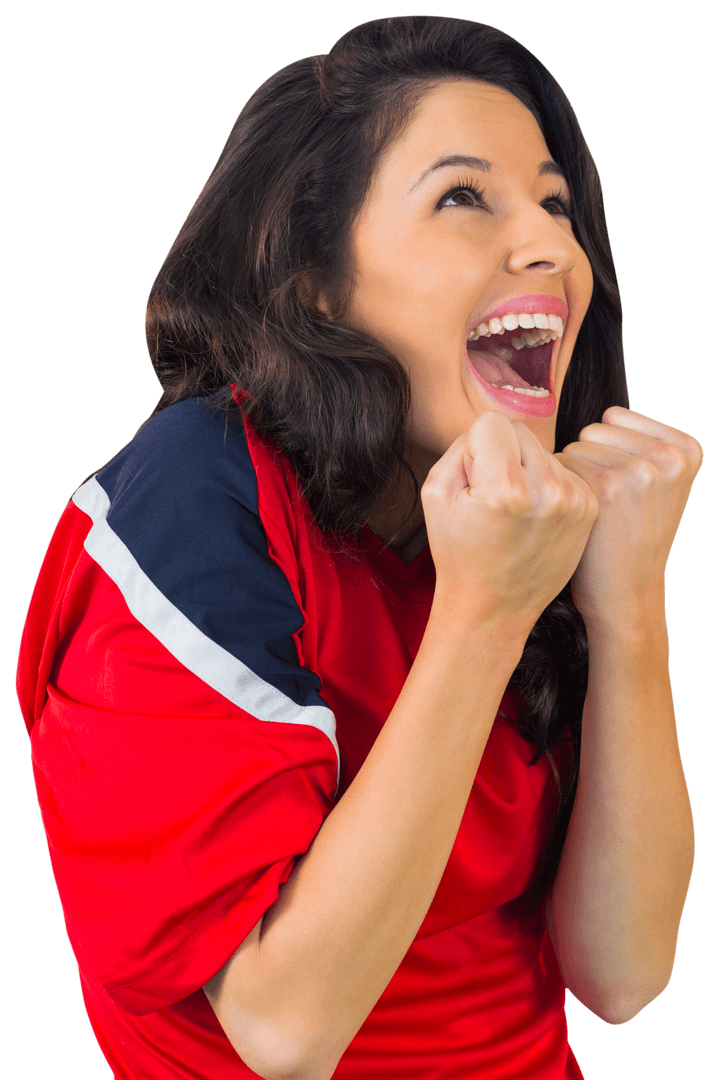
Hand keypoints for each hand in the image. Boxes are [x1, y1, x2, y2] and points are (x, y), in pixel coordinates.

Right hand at [421, 411, 597, 629]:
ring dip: (528, 469)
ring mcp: (574, 500)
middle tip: (494, 498)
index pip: (492, 422)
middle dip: (503, 455)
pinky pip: (564, 470)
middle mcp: (547, 491)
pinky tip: (536, 517)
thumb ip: (460, 446)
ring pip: (545, 450)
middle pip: (521, 432)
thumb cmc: (460, 552)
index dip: (474, 448)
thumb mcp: (436, 494)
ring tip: (516, 511)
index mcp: (505, 488)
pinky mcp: (589, 508)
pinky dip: (549, 485)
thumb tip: (493, 429)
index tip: (474, 482)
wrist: (494, 606)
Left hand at [554, 406, 703, 626]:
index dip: (607, 453)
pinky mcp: (609, 486)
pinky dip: (561, 488)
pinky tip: (580, 515)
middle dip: (590, 463)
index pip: (614, 418)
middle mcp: (670, 457)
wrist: (625, 592)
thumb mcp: (658, 485)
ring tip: (597, 512)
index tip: (624, 491)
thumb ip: (642, 444)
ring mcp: (642, 470)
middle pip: (593, 430)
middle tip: (608, 507)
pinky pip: (561, 464)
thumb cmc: (629, 536)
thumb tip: (605, 412)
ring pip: (575, 446)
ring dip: (574, 476)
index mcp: (686, 449)